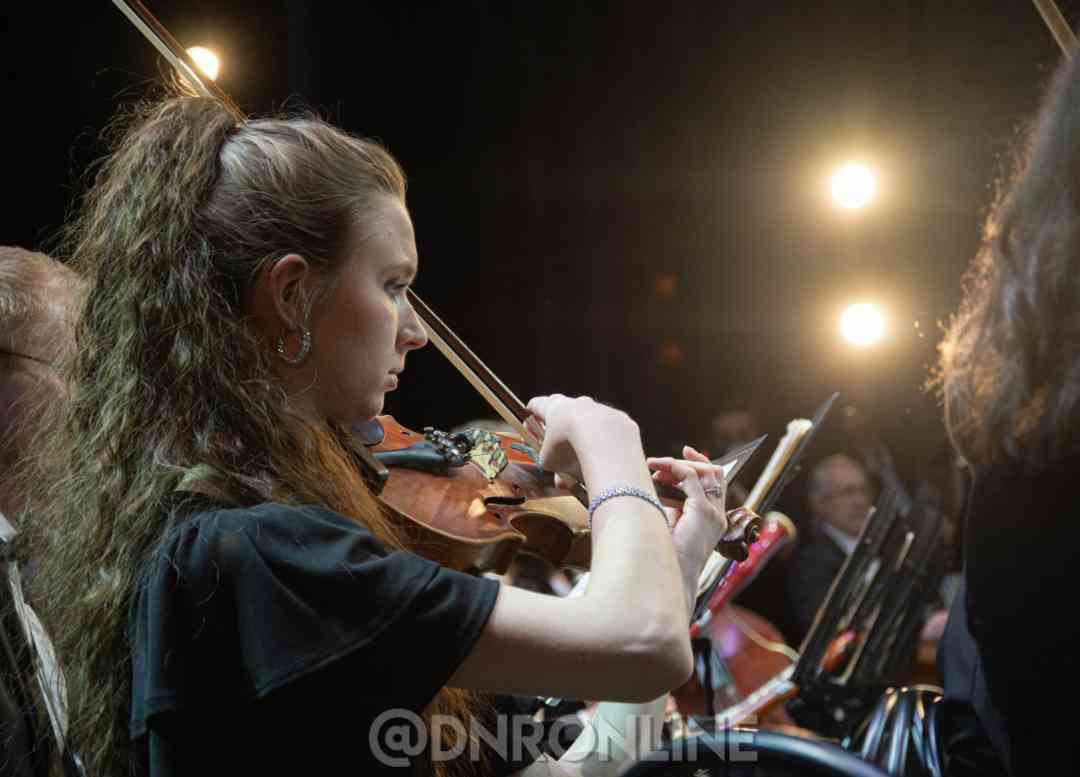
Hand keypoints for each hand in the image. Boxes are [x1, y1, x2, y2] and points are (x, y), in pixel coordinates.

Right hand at [526, 394, 641, 485]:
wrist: (604, 442)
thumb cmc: (568, 448)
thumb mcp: (548, 460)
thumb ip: (550, 462)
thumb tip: (559, 477)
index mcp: (554, 408)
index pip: (537, 404)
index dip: (532, 414)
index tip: (530, 423)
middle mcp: (578, 403)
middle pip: (566, 411)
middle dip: (562, 428)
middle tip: (559, 444)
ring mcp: (601, 409)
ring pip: (591, 422)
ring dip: (586, 438)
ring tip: (586, 460)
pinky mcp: (620, 420)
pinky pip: (610, 431)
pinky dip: (607, 442)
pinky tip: (607, 458)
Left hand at [647, 445, 727, 614]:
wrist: (668, 579)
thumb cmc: (664, 556)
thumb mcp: (671, 524)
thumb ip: (673, 504)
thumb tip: (660, 481)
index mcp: (714, 519)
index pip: (716, 482)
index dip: (701, 463)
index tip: (682, 453)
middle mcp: (719, 515)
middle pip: (714, 473)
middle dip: (690, 460)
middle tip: (661, 460)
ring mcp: (714, 514)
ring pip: (705, 471)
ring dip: (679, 463)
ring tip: (655, 466)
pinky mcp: (703, 512)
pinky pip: (691, 477)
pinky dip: (674, 468)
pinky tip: (657, 470)